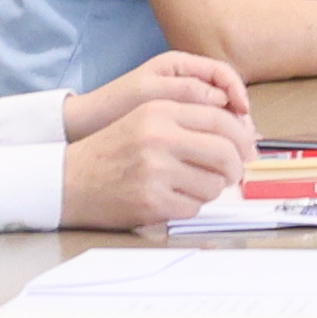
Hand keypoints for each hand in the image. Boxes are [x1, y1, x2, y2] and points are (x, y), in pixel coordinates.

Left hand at [64, 50, 250, 141]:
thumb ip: (186, 91)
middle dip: (239, 117)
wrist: (84, 126)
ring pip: (218, 114)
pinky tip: (219, 156)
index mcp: (179, 65)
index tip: (244, 114)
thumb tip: (223, 99)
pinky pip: (205, 127)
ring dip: (230, 132)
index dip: (238, 92)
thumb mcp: (149, 94)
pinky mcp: (176, 122)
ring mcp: (181, 101)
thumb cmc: (113, 106)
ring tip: (237, 152)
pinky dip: (215, 140)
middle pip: (226, 94)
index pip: (222, 73)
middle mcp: (184, 79)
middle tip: (247, 141)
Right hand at [65, 89, 254, 228]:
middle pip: (225, 153)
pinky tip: (173, 198)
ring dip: (211, 189)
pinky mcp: (151, 200)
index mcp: (161, 110)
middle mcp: (159, 137)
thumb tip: (242, 135)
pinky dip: (190, 206)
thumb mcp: (146, 118)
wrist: (68, 180)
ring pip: (213, 184)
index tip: (249, 150)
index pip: (222, 120)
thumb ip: (188, 120)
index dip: (243, 137)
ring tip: (192, 185)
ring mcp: (155, 170)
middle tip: (235, 174)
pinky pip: (194, 207)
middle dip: (237, 167)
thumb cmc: (112, 151)